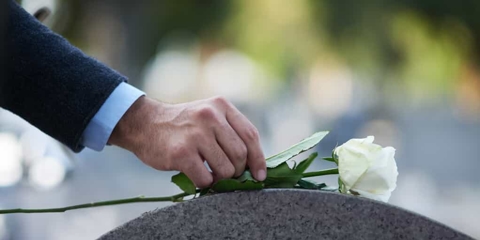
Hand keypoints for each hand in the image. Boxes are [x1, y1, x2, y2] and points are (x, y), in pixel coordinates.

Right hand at [108, 96, 266, 187]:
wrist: (144, 123)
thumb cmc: (182, 126)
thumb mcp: (208, 115)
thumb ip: (229, 131)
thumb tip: (254, 164)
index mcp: (221, 106)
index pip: (251, 135)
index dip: (258, 159)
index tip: (259, 175)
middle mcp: (210, 116)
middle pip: (240, 154)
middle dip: (238, 171)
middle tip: (227, 175)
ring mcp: (196, 134)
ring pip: (226, 169)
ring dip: (221, 179)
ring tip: (211, 175)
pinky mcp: (182, 153)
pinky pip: (205, 178)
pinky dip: (205, 184)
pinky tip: (198, 177)